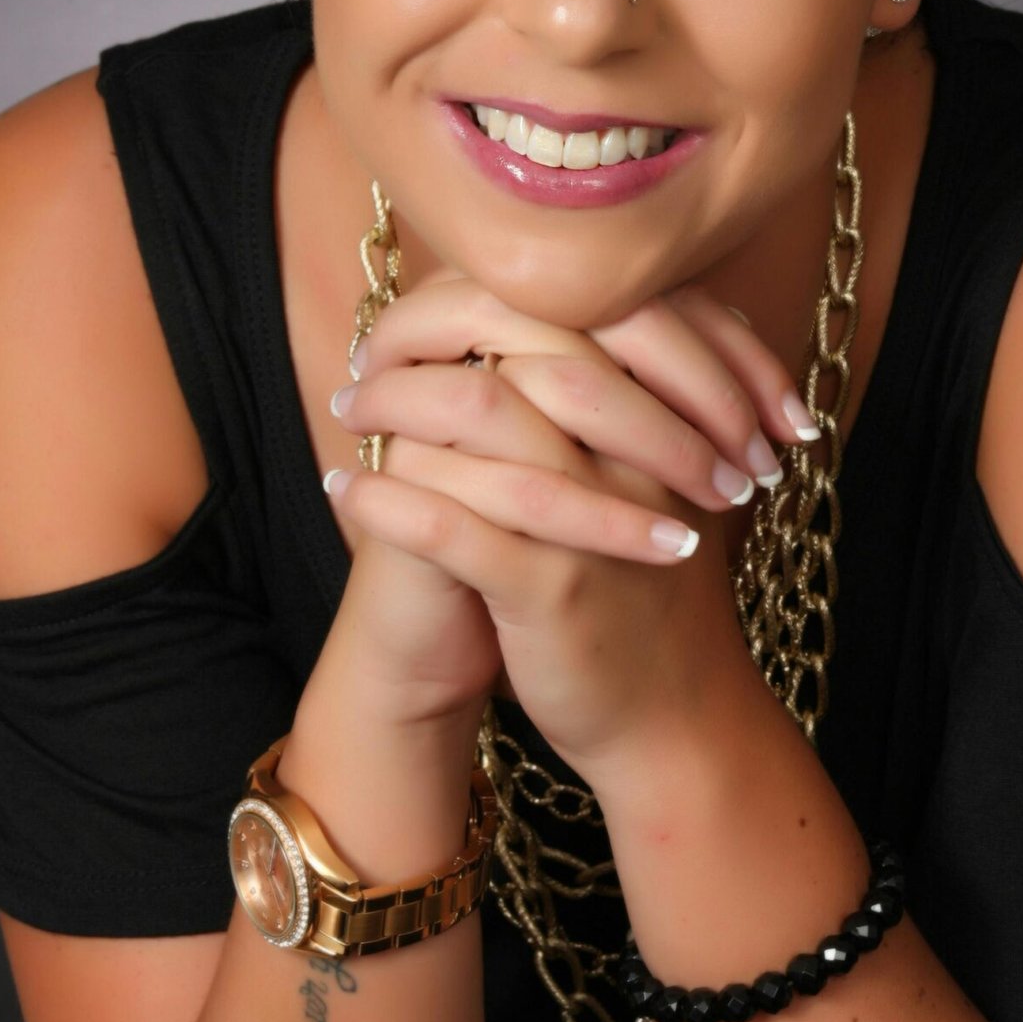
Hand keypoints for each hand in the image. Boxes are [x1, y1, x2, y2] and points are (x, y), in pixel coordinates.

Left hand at [323, 271, 816, 777]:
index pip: (569, 316)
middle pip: (525, 349)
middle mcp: (639, 453)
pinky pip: (452, 526)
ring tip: (347, 410)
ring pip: (482, 420)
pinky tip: (344, 486)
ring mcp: (598, 518)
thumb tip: (518, 327)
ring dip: (395, 405)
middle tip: (364, 359)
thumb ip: (609, 404)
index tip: (413, 320)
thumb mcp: (648, 481)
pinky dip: (387, 500)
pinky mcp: (555, 589)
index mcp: (666, 415)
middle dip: (429, 341)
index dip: (475, 302)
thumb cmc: (646, 587)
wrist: (678, 719)